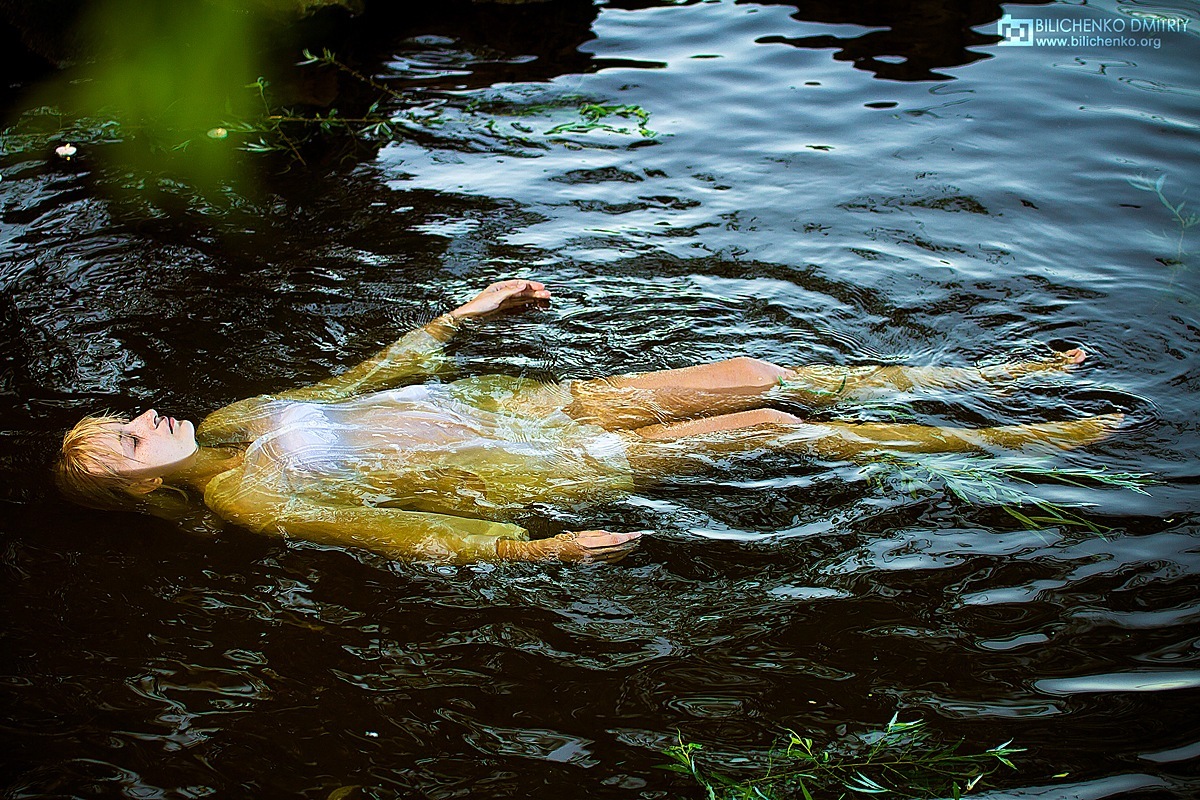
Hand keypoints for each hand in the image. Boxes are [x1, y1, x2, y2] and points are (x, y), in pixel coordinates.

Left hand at [449, 279, 550, 319]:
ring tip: (543, 298)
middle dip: (535, 292)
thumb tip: (522, 285)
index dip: (531, 285)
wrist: (469, 317)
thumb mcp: (495, 297)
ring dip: (532, 298)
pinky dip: (526, 303)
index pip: (519, 284)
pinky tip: (532, 304)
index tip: (541, 287)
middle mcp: (503, 292)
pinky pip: (517, 304)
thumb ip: (510, 291)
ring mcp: (504, 300)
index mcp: (501, 286)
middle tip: (547, 294)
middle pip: (522, 291)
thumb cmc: (478, 306)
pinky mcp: (503, 308)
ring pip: (521, 298)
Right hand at [497, 529, 643, 562]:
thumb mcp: (578, 533)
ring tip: (636, 544)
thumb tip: (611, 534)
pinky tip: (624, 552)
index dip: (626, 538)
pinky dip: (618, 556)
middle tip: (640, 538)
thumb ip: (595, 535)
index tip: (637, 534)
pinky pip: (607, 560)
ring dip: (626, 550)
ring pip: (614, 556)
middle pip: (616, 549)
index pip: (613, 541)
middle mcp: (591, 554)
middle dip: (629, 544)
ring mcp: (591, 560)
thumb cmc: (562, 540)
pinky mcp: (590, 563)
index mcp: (588, 544)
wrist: (550, 553)